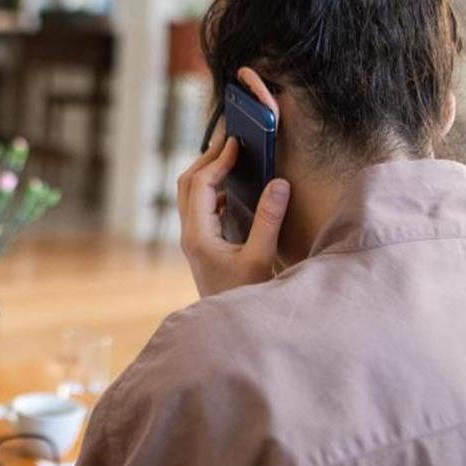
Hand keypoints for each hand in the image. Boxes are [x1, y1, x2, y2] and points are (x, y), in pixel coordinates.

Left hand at [177, 136, 290, 297]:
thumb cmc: (245, 296)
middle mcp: (189, 235)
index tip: (237, 144)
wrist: (229, 328)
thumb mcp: (261, 258)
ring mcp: (192, 239)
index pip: (201, 185)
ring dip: (207, 172)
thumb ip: (269, 219)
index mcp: (198, 236)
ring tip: (231, 155)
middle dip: (207, 158)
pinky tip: (234, 187)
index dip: (218, 160)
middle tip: (230, 138)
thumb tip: (279, 183)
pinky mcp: (200, 244)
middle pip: (187, 184)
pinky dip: (213, 189)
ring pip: (190, 194)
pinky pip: (200, 207)